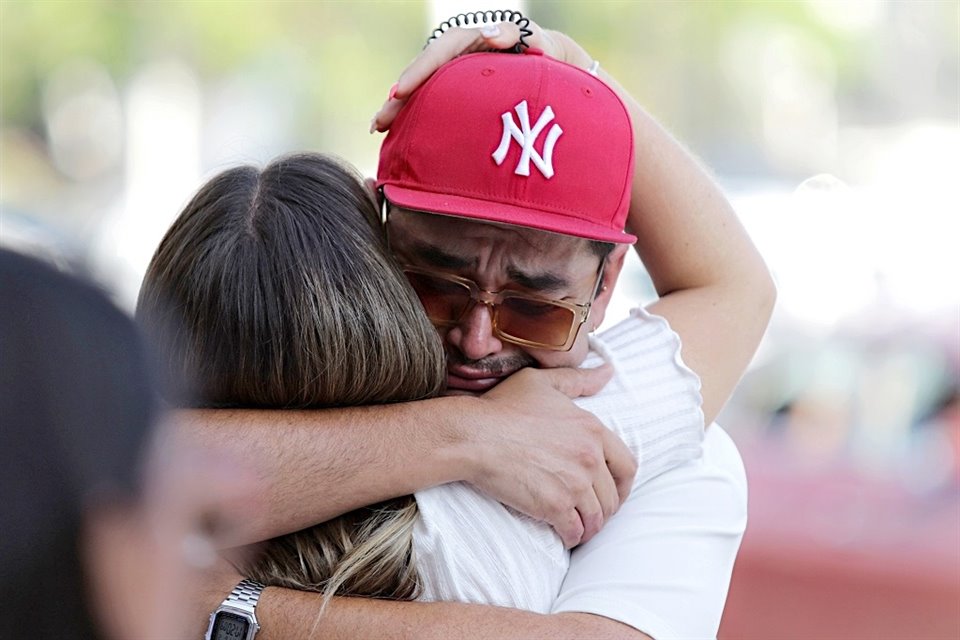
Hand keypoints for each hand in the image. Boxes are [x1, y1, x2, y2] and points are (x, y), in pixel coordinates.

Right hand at [371, 19, 592, 132]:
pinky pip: (431, 98)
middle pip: (426, 69)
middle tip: (383, 117)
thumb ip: (534, 42)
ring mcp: (460, 71)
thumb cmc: (556, 62)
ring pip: (424, 84)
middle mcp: (465, 52)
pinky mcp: (458, 89)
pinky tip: (393, 131)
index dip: (423, 70)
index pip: (445, 50)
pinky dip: (413, 112)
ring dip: (400, 104)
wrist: (558, 70)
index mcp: (482, 39)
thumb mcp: (549, 50)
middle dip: (403, 92)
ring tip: (379, 126)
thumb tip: (501, 37)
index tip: (404, 90)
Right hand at [462, 365, 637, 547]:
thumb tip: (608, 371)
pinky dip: (572, 537)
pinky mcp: (554, 506)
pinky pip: (574, 531)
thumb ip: (579, 380)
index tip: (613, 491)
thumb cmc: (503, 406)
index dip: (624, 485)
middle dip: (605, 509)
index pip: (627, 466)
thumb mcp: (542, 383)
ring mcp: (574, 484)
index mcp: (592, 429)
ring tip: (578, 528)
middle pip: (613, 496)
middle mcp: (589, 458)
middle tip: (592, 513)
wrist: (474, 435)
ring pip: (596, 518)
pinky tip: (564, 535)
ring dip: (589, 527)